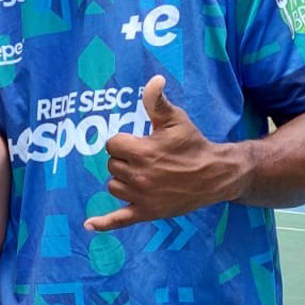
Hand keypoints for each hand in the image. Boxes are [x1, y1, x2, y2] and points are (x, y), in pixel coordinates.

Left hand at [87, 75, 245, 231]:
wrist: (215, 174)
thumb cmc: (193, 144)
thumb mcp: (176, 119)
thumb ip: (157, 101)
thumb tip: (153, 80)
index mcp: (143, 152)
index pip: (112, 144)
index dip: (124, 141)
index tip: (140, 142)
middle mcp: (139, 176)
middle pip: (111, 165)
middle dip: (124, 160)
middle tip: (146, 158)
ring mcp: (142, 197)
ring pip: (113, 186)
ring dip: (122, 180)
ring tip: (142, 174)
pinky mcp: (147, 212)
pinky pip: (120, 220)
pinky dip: (104, 223)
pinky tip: (89, 224)